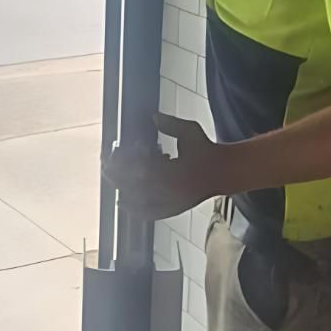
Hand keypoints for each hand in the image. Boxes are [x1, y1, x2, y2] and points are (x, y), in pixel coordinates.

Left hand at [102, 112, 230, 222]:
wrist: (225, 172)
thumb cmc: (206, 150)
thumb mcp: (190, 132)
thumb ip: (169, 124)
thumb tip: (151, 116)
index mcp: (173, 170)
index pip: (138, 168)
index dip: (122, 162)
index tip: (111, 153)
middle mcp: (170, 190)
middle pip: (133, 186)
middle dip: (116, 175)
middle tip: (105, 165)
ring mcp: (171, 202)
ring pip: (138, 202)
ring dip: (121, 190)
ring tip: (111, 180)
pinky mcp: (173, 209)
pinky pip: (149, 214)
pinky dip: (134, 210)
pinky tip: (122, 204)